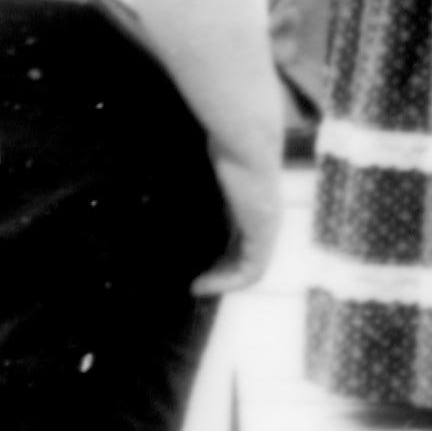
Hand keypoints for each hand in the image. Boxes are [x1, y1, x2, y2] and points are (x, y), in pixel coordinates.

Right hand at [196, 148, 284, 295]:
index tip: (196, 261)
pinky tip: (205, 284)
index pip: (239, 236)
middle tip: (195, 282)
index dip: (220, 252)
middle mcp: (263, 219)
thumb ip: (201, 183)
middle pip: (244, 255)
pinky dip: (228, 281)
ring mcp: (266, 228)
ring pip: (250, 268)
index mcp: (251, 203)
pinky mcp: (263, 235)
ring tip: (198, 288)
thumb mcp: (210, 169)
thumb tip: (165, 181)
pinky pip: (251, 270)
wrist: (248, 143)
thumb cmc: (229, 147)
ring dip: (223, 281)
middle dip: (220, 271)